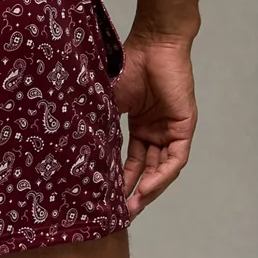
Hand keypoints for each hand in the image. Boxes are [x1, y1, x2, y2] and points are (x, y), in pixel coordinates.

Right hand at [113, 35, 197, 219]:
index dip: (119, 181)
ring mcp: (170, 130)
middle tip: (119, 214)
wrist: (153, 43)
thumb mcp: (107, 102)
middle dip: (133, 193)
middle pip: (146, 170)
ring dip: (147, 190)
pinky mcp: (183, 127)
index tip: (105, 199)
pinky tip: (146, 189)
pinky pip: (174, 160)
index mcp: (138, 126)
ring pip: (161, 169)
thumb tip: (74, 148)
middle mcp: (155, 131)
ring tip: (131, 208)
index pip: (130, 161)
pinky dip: (161, 176)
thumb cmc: (129, 64)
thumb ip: (98, 124)